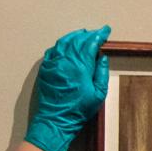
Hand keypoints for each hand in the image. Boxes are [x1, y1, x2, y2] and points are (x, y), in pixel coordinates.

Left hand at [24, 26, 110, 150]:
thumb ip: (101, 73)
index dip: (99, 35)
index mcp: (80, 67)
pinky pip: (53, 51)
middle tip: (96, 33)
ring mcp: (53, 64)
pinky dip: (61, 44)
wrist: (56, 120)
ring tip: (82, 34)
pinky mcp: (46, 69)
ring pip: (64, 42)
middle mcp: (65, 61)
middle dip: (88, 34)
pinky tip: (66, 44)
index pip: (90, 44)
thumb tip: (101, 57)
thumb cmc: (79, 110)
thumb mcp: (98, 94)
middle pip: (77, 40)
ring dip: (74, 36)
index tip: (105, 30)